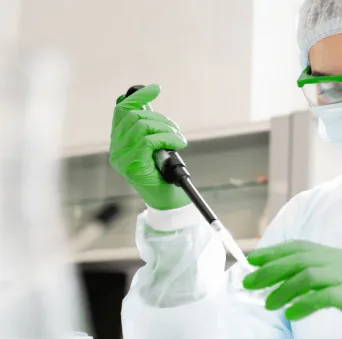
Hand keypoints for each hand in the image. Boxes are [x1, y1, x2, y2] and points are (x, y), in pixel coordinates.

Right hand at [110, 84, 189, 209]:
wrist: (167, 200)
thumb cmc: (163, 173)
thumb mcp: (155, 146)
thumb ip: (148, 128)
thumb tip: (147, 104)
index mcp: (119, 141)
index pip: (121, 111)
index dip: (138, 97)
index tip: (156, 89)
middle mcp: (116, 148)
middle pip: (134, 117)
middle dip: (160, 118)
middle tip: (175, 129)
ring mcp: (121, 157)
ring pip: (141, 126)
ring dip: (166, 128)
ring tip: (179, 138)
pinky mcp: (132, 165)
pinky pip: (149, 140)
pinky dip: (168, 138)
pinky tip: (179, 144)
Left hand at [243, 240, 341, 338]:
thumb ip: (327, 279)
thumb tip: (295, 286)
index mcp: (339, 256)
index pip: (301, 247)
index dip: (275, 252)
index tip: (253, 260)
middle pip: (298, 258)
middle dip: (270, 269)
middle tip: (249, 282)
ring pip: (306, 275)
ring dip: (282, 289)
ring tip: (268, 304)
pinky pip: (322, 297)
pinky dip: (303, 304)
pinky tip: (291, 314)